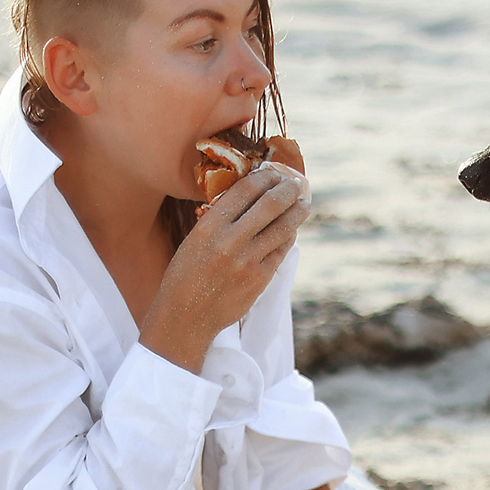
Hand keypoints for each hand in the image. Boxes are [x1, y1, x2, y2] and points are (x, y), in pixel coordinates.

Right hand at [141, 165, 308, 370]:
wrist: (186, 317)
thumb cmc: (186, 275)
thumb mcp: (194, 240)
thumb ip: (220, 220)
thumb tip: (252, 197)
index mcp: (209, 226)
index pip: (245, 190)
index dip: (264, 178)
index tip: (274, 172)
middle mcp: (230, 241)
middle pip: (270, 205)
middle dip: (288, 190)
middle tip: (296, 183)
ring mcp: (247, 261)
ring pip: (283, 227)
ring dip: (297, 212)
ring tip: (304, 203)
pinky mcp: (260, 279)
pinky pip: (281, 250)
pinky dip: (289, 236)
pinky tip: (292, 229)